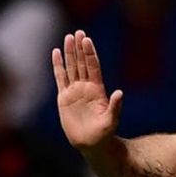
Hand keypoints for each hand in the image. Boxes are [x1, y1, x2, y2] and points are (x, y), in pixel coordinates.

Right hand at [52, 30, 122, 150]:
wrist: (92, 144)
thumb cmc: (104, 134)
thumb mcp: (111, 120)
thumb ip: (115, 106)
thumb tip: (120, 92)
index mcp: (98, 89)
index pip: (93, 67)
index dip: (90, 53)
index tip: (87, 39)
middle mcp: (86, 87)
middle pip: (82, 63)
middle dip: (80, 48)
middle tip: (78, 32)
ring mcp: (75, 91)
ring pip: (71, 67)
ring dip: (70, 53)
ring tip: (68, 37)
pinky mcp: (64, 98)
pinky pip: (60, 78)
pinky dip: (57, 66)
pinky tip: (56, 53)